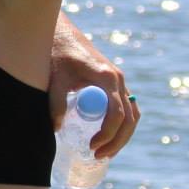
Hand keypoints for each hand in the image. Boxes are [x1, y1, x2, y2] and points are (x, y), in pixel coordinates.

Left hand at [47, 20, 139, 160]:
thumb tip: (57, 129)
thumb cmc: (57, 53)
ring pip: (133, 114)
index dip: (108, 134)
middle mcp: (119, 80)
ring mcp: (119, 81)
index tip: (92, 146)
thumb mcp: (55, 79)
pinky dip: (122, 124)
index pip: (117, 113)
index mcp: (108, 78)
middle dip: (117, 141)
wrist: (61, 33)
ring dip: (123, 135)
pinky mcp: (114, 82)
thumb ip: (56, 104)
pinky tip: (108, 136)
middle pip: (130, 118)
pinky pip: (127, 107)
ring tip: (105, 152)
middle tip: (98, 155)